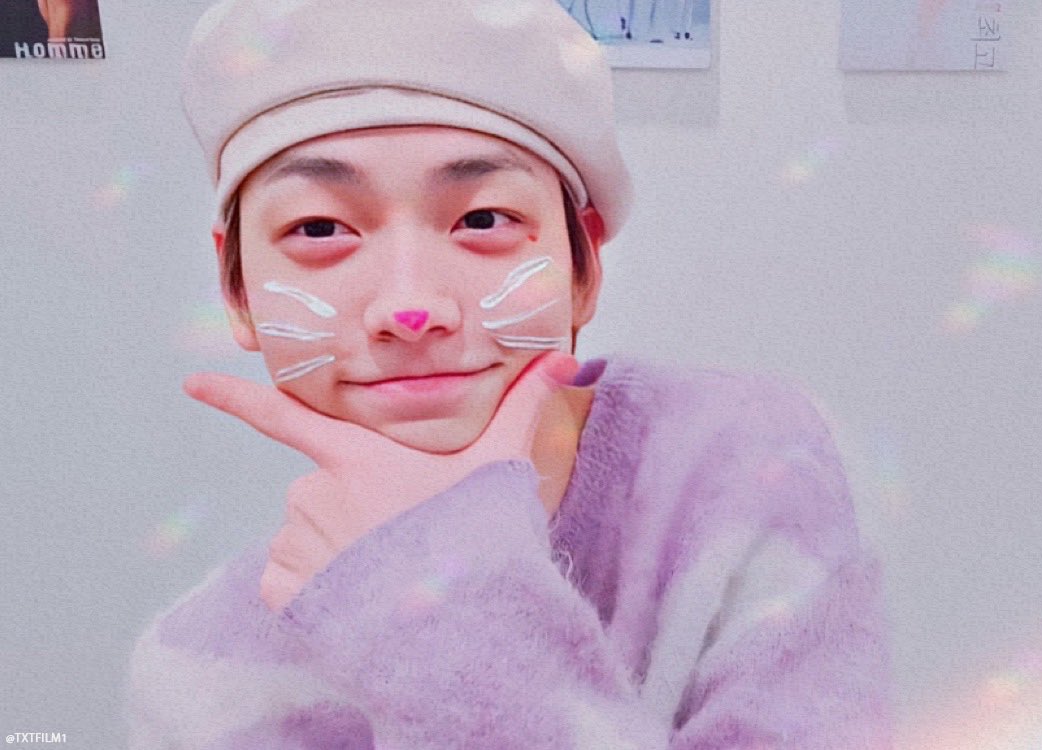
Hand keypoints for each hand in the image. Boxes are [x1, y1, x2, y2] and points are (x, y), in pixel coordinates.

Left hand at [183, 352, 582, 611]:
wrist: (463, 616)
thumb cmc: (479, 535)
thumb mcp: (500, 465)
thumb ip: (523, 407)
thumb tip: (564, 359)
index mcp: (356, 455)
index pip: (283, 415)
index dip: (235, 396)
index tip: (191, 382)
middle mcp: (315, 491)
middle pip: (317, 489)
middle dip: (350, 509)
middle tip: (401, 535)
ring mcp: (298, 543)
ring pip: (304, 538)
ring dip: (333, 551)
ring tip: (383, 569)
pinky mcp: (290, 592)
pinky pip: (290, 583)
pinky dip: (314, 591)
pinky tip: (354, 597)